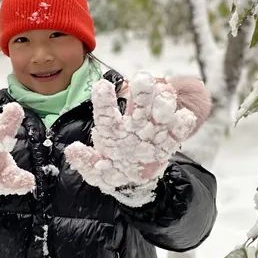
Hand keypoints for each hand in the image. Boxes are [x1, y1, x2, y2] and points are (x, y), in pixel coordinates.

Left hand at [64, 73, 196, 205]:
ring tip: (166, 94)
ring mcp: (153, 131)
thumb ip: (85, 161)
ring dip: (164, 102)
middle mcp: (133, 124)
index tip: (102, 86)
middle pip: (139, 104)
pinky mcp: (168, 142)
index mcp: (112, 128)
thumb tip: (72, 149)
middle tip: (144, 78)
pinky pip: (178, 132)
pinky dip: (183, 124)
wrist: (133, 180)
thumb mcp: (95, 170)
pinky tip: (186, 117)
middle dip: (142, 91)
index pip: (107, 111)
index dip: (104, 99)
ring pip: (160, 112)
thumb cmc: (110, 168)